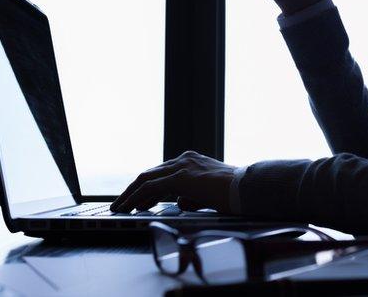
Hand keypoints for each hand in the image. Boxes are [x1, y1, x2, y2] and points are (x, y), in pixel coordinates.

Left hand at [110, 151, 236, 213]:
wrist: (248, 188)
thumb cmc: (236, 193)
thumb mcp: (210, 194)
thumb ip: (193, 196)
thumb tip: (180, 203)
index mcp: (193, 162)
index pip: (163, 173)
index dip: (148, 186)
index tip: (138, 199)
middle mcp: (184, 160)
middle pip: (150, 173)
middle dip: (133, 189)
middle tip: (122, 202)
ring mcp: (181, 167)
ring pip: (145, 179)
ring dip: (129, 194)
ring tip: (119, 207)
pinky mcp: (179, 178)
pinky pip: (149, 188)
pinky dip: (136, 197)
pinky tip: (129, 207)